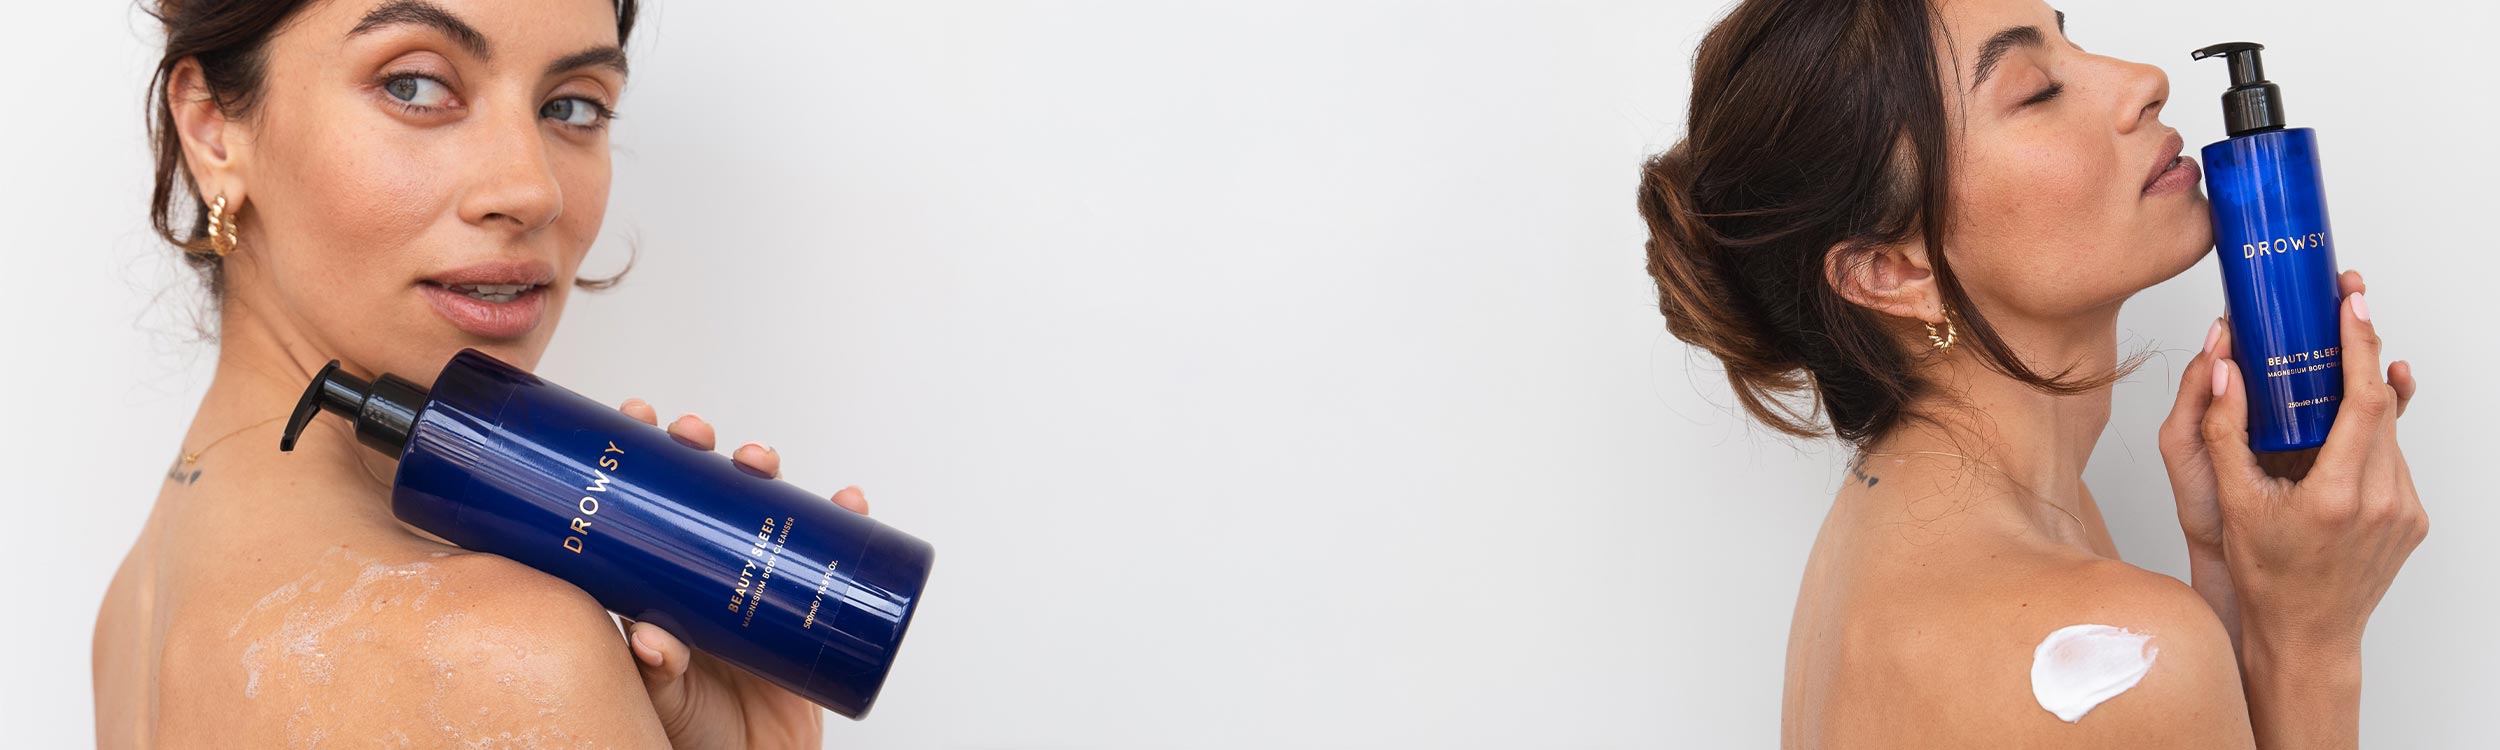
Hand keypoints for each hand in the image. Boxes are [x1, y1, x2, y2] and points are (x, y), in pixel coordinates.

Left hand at [614, 398, 872, 749]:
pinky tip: (847, 502)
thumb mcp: (661, 700)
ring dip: (767, 473)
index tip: (636, 420)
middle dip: (705, 453)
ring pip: (767, 512)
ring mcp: (762, 585)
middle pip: (708, 495)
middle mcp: (711, 574)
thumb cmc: (694, 738)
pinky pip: (833, 559)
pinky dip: (846, 525)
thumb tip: (653, 638)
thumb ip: (655, 671)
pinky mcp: (809, 607)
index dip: (647, 461)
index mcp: (663, 584)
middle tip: (696, 435)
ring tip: (760, 460)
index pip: (650, 508)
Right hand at [2193, 273, 2424, 656]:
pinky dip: (2370, 436)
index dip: (2360, 344)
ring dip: (2364, 397)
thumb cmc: (2265, 574)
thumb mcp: (2232, 501)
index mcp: (2339, 495)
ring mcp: (2405, 511)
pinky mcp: (2413, 518)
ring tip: (2333, 368)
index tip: (2352, 304)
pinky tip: (2340, 433)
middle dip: (2363, 353)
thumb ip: (2225, 432)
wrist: (2305, 633)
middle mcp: (2384, 501)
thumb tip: (2224, 369)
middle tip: (2343, 310)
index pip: (2365, 400)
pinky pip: (2393, 459)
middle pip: (2383, 405)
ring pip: (2389, 431)